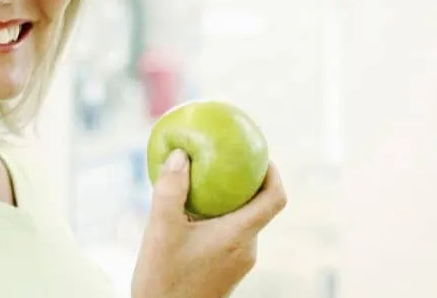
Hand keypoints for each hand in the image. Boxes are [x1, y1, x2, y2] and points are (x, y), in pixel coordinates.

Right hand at [131, 149, 287, 297]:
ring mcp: (238, 263)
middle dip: (242, 184)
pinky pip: (230, 238)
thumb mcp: (161, 231)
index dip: (273, 173)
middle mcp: (246, 249)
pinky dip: (217, 222)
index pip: (275, 198)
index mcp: (239, 235)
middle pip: (257, 207)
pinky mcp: (227, 272)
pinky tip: (189, 218)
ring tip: (199, 189)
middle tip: (221, 164)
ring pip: (241, 223)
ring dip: (225, 204)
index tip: (259, 156)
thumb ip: (171, 190)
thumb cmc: (164, 281)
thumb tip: (180, 155)